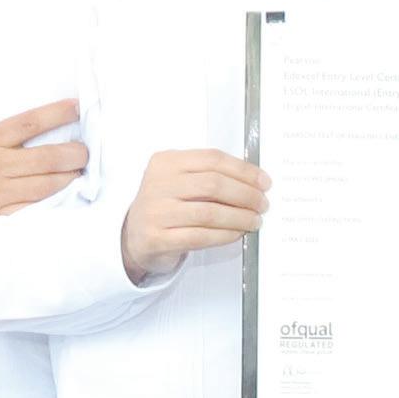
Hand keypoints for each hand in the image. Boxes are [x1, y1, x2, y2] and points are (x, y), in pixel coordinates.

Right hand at [0, 93, 87, 249]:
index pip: (29, 122)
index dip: (57, 113)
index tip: (76, 107)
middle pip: (46, 157)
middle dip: (74, 153)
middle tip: (85, 151)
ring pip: (45, 185)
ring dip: (68, 179)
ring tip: (79, 172)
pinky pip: (29, 210)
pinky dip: (48, 205)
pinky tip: (62, 199)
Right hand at [121, 150, 267, 284]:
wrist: (134, 235)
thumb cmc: (166, 205)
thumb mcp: (180, 180)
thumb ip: (209, 175)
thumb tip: (255, 182)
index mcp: (166, 161)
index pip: (212, 159)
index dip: (243, 170)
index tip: (264, 182)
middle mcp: (158, 183)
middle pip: (213, 184)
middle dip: (245, 195)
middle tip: (263, 204)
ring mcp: (156, 211)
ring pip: (209, 212)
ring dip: (239, 217)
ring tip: (255, 221)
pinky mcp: (157, 238)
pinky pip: (200, 236)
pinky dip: (225, 235)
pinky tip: (237, 233)